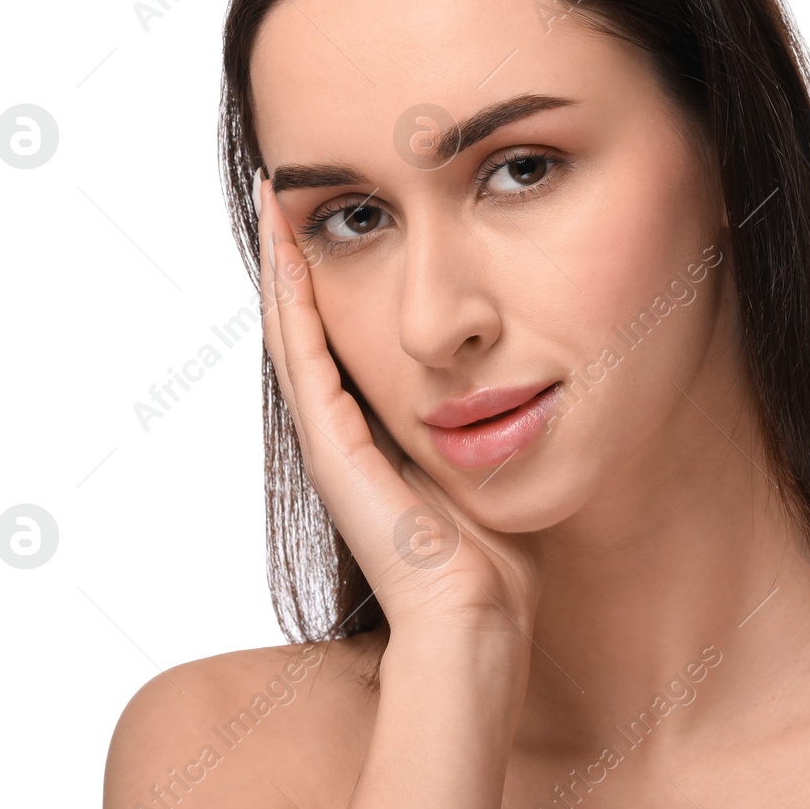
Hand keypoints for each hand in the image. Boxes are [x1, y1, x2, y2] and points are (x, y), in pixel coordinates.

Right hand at [256, 172, 542, 643]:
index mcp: (381, 435)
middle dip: (304, 259)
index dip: (340, 278)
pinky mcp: (332, 445)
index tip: (343, 218)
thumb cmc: (498, 559)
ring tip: (278, 199)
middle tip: (289, 191)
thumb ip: (497, 421)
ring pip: (295, 329)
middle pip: (313, 325)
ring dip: (286, 264)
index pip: (350, 338)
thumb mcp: (496, 464)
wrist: (475, 618)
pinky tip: (288, 247)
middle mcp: (345, 432)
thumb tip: (531, 379)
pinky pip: (305, 354)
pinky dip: (292, 298)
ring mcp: (331, 438)